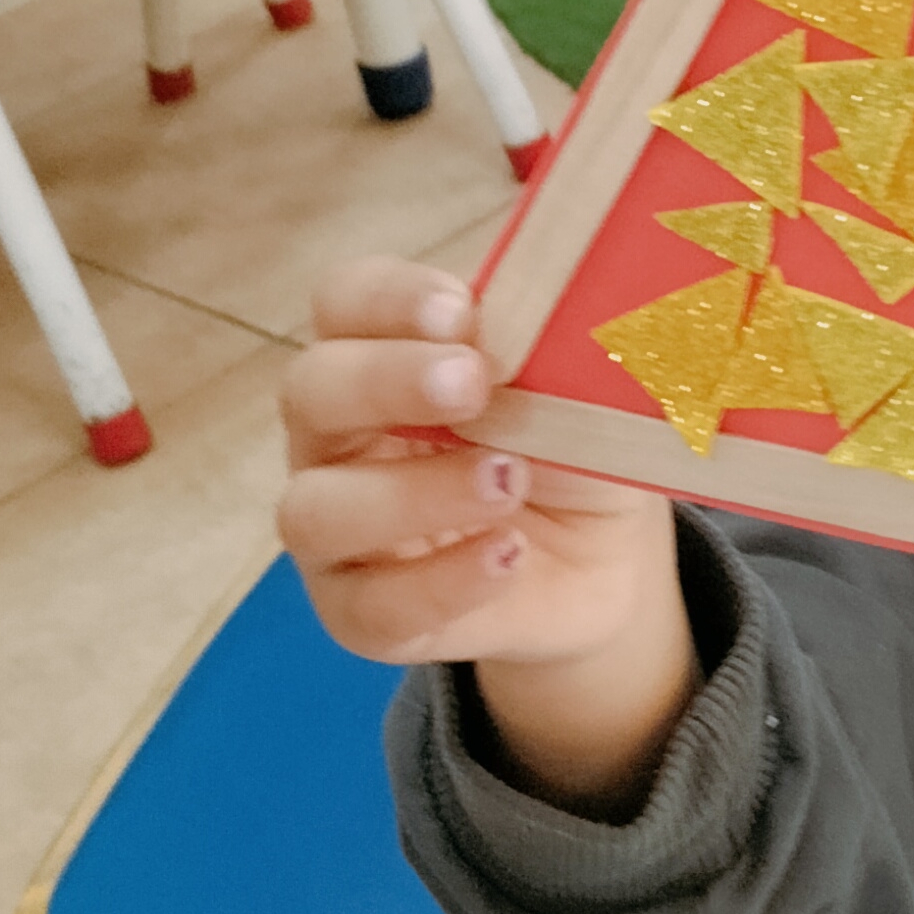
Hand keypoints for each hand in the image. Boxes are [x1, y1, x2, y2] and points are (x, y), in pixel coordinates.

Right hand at [279, 258, 696, 812]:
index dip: (387, 299)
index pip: (344, 303)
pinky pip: (371, 605)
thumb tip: (566, 313)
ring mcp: (336, 529)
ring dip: (413, 492)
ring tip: (508, 481)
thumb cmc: (570, 445)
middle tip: (473, 384)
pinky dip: (442, 580)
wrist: (603, 558)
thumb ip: (555, 347)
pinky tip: (506, 553)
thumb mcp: (583, 387)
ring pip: (317, 509)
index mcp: (380, 354)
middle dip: (386, 381)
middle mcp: (337, 436)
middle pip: (311, 392)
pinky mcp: (359, 613)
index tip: (459, 309)